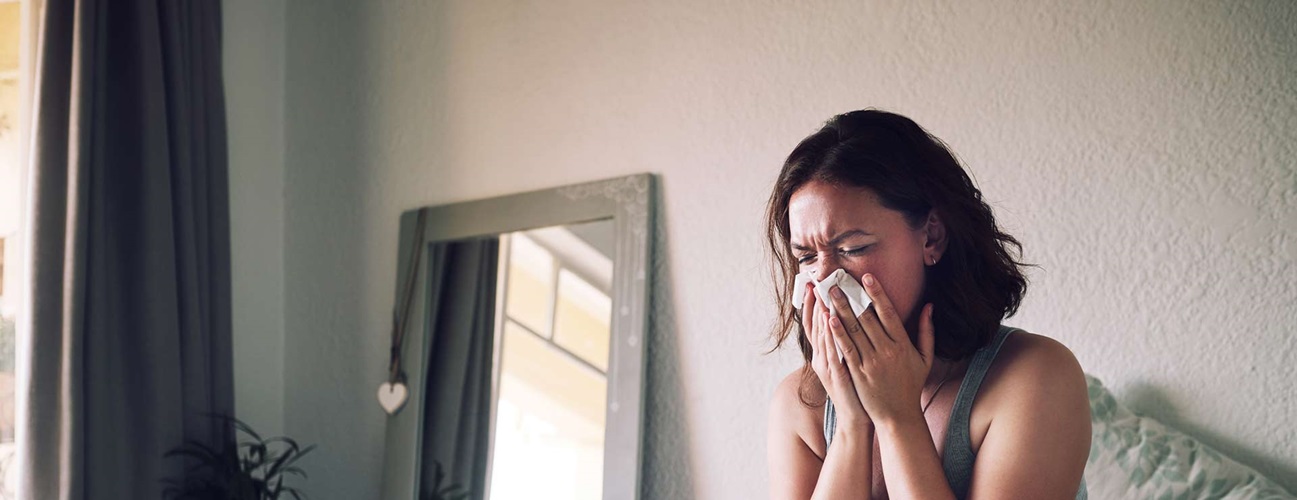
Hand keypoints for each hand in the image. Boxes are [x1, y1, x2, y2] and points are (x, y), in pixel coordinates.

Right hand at [804, 282, 871, 431]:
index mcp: (825, 354)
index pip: (815, 324)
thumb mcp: (849, 364)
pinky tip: (831, 320)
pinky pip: (831, 351)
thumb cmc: (858, 390)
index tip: (813, 284)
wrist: (857, 418)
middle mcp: (821, 358)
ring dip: (821, 313)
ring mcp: (827, 367)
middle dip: (815, 302)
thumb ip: (848, 342)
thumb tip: (851, 321)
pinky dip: (830, 335)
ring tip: (821, 293)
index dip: (812, 304)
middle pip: (815, 325)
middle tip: (814, 281)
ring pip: (821, 335)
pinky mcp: (836, 375)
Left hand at [826, 273, 935, 425]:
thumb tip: (929, 306)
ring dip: (840, 310)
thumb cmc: (910, 386)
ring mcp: (871, 362)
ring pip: (854, 330)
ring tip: (829, 294)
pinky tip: (829, 319)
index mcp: (903, 344)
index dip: (877, 293)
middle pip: (867, 317)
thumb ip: (927, 331)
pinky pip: (846, 349)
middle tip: (837, 280)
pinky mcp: (858, 373)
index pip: (888, 312)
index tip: (867, 277)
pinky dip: (837, 333)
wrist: (898, 416)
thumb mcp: (925, 358)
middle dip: (851, 297)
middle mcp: (887, 350)